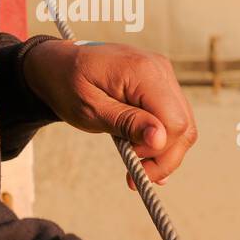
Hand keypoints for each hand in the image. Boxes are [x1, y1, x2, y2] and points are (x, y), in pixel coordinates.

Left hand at [23, 40, 196, 189]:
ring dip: (163, 152)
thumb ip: (126, 122)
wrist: (56, 63)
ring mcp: (162, 74)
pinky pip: (172, 116)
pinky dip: (160, 139)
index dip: (158, 150)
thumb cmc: (67, 83)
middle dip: (163, 157)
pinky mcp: (159, 83)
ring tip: (137, 169)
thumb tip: (160, 139)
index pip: (173, 122)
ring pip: (182, 125)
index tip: (132, 161)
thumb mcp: (89, 108)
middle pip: (183, 126)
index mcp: (142, 70)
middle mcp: (159, 68)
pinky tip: (143, 155)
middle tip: (136, 177)